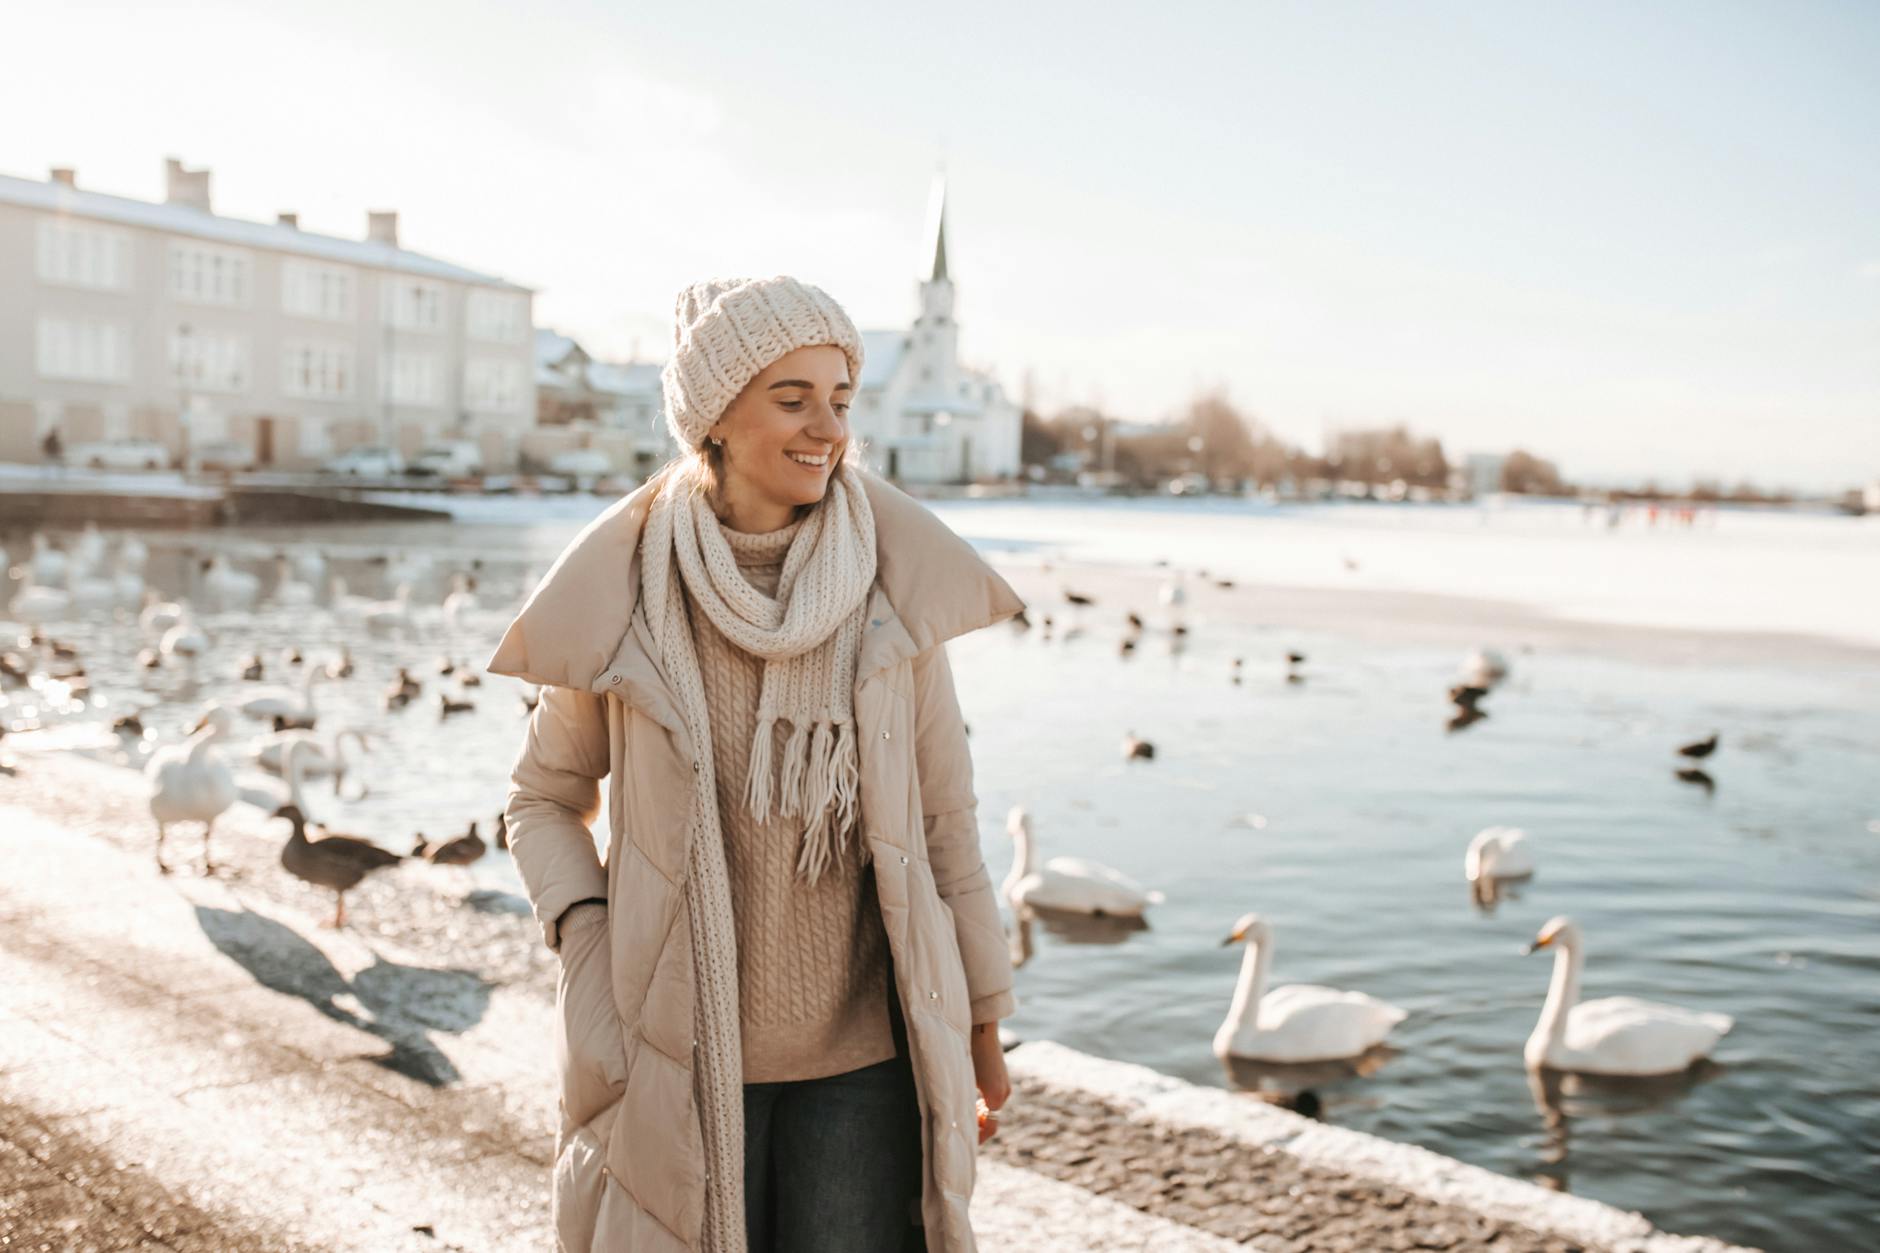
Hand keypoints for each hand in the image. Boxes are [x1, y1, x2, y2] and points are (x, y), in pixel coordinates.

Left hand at [970, 1022, 1009, 1144]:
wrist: (979, 1026)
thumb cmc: (967, 1051)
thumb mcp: (964, 1080)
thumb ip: (965, 1104)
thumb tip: (960, 1124)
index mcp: (995, 1096)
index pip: (990, 1127)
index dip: (978, 1136)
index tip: (964, 1138)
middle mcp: (1004, 1092)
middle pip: (992, 1119)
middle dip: (977, 1125)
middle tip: (959, 1126)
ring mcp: (1005, 1084)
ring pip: (992, 1109)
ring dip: (979, 1114)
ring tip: (962, 1112)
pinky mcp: (1002, 1077)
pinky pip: (993, 1098)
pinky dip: (982, 1103)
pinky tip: (968, 1099)